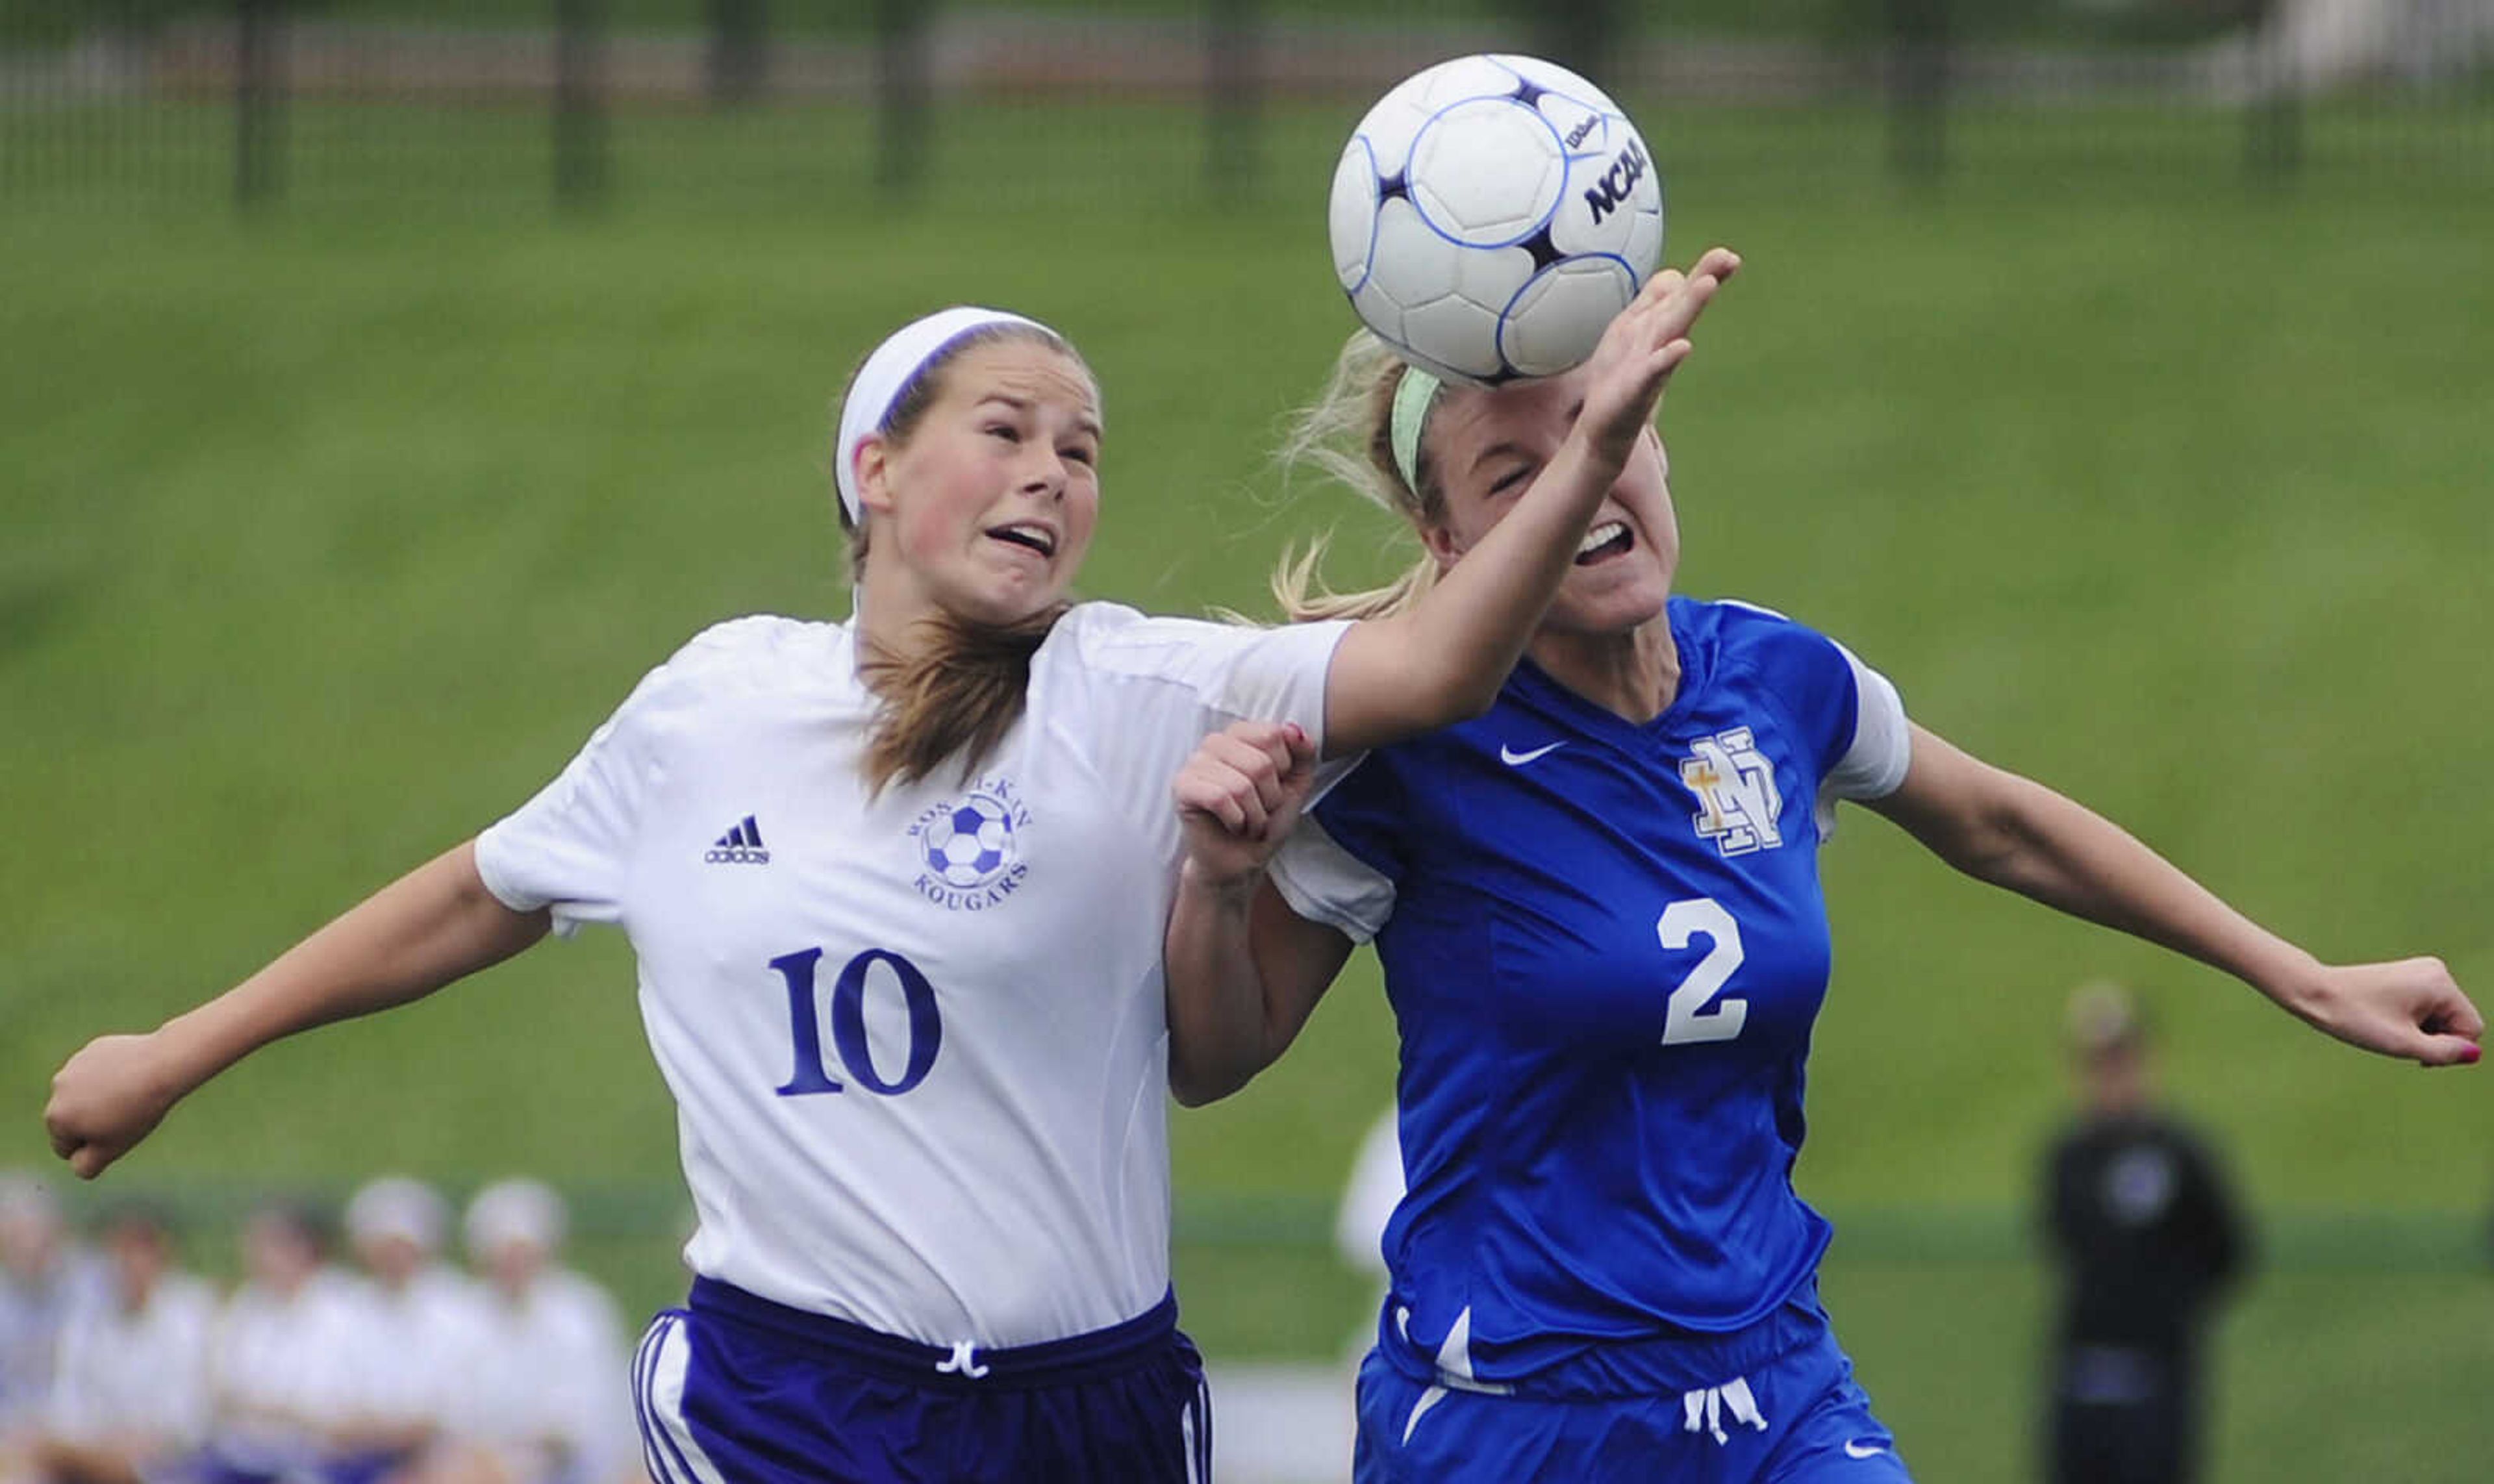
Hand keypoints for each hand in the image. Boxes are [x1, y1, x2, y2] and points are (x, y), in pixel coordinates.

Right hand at [46, 1031, 184, 1178]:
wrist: (162, 1066)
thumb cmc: (137, 1111)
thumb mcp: (111, 1149)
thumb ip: (86, 1166)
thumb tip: (75, 1163)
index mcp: (56, 1118)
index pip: (66, 1148)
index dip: (93, 1147)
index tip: (117, 1132)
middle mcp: (57, 1090)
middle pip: (73, 1120)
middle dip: (93, 1122)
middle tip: (125, 1114)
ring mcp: (73, 1066)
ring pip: (85, 1094)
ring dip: (100, 1099)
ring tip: (129, 1095)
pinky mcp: (93, 1049)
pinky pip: (100, 1072)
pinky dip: (111, 1077)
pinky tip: (133, 1075)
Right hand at [1173, 721, 1318, 892]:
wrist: (1242, 860)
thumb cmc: (1266, 820)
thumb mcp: (1296, 785)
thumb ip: (1303, 754)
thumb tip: (1294, 730)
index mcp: (1241, 735)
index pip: (1272, 734)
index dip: (1284, 768)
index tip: (1275, 786)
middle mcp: (1215, 743)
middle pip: (1261, 763)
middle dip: (1270, 798)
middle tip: (1261, 810)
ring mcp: (1195, 763)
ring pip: (1241, 786)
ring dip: (1255, 815)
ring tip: (1248, 822)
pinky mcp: (1182, 787)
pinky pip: (1219, 798)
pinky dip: (1236, 820)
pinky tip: (1233, 826)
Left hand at [1574, 245, 1741, 469]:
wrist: (1605, 428)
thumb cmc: (1622, 377)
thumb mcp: (1634, 329)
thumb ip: (1654, 302)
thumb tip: (1674, 274)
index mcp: (1654, 325)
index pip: (1680, 290)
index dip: (1701, 272)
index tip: (1727, 256)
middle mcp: (1657, 341)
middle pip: (1683, 304)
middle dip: (1703, 279)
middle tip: (1729, 258)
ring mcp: (1651, 365)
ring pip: (1671, 329)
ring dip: (1689, 305)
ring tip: (1707, 283)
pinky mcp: (1638, 390)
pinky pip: (1653, 371)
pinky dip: (1667, 358)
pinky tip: (1682, 347)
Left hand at [2281, 958, 2481, 1066]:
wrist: (2316, 994)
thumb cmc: (2356, 1018)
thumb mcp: (2404, 1044)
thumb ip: (2444, 1052)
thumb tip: (2474, 1054)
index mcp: (2441, 983)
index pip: (2471, 1028)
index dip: (2450, 1049)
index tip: (2417, 1055)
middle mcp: (2436, 971)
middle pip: (2457, 1021)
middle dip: (2434, 1039)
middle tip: (2399, 1043)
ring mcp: (2421, 972)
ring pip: (2440, 1018)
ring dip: (2422, 1033)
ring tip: (2389, 1032)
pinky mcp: (2407, 977)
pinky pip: (2425, 1009)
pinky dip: (2412, 1023)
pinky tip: (2387, 1024)